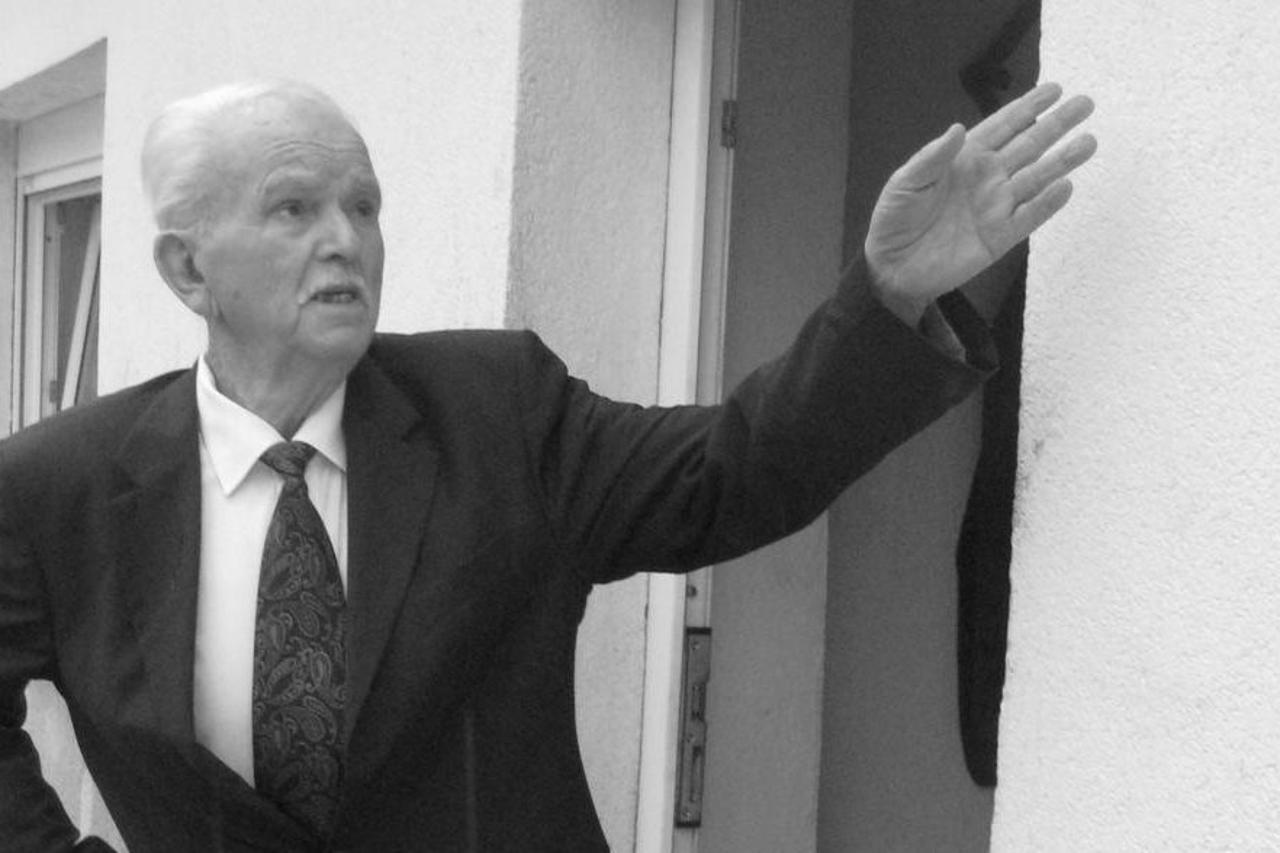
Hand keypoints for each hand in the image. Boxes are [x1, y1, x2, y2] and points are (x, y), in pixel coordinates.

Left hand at [865, 82, 1096, 323]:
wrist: (893, 268)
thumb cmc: (896, 219)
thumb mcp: (905, 182)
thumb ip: (932, 157)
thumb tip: (958, 128)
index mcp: (965, 159)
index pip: (1002, 127)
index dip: (1027, 107)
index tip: (1053, 89)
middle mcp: (987, 178)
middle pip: (1029, 146)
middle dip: (1056, 125)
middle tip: (1085, 104)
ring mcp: (996, 206)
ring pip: (1036, 178)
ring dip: (1062, 161)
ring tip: (1088, 142)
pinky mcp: (999, 237)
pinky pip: (1029, 217)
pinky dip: (1047, 203)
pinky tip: (1065, 186)